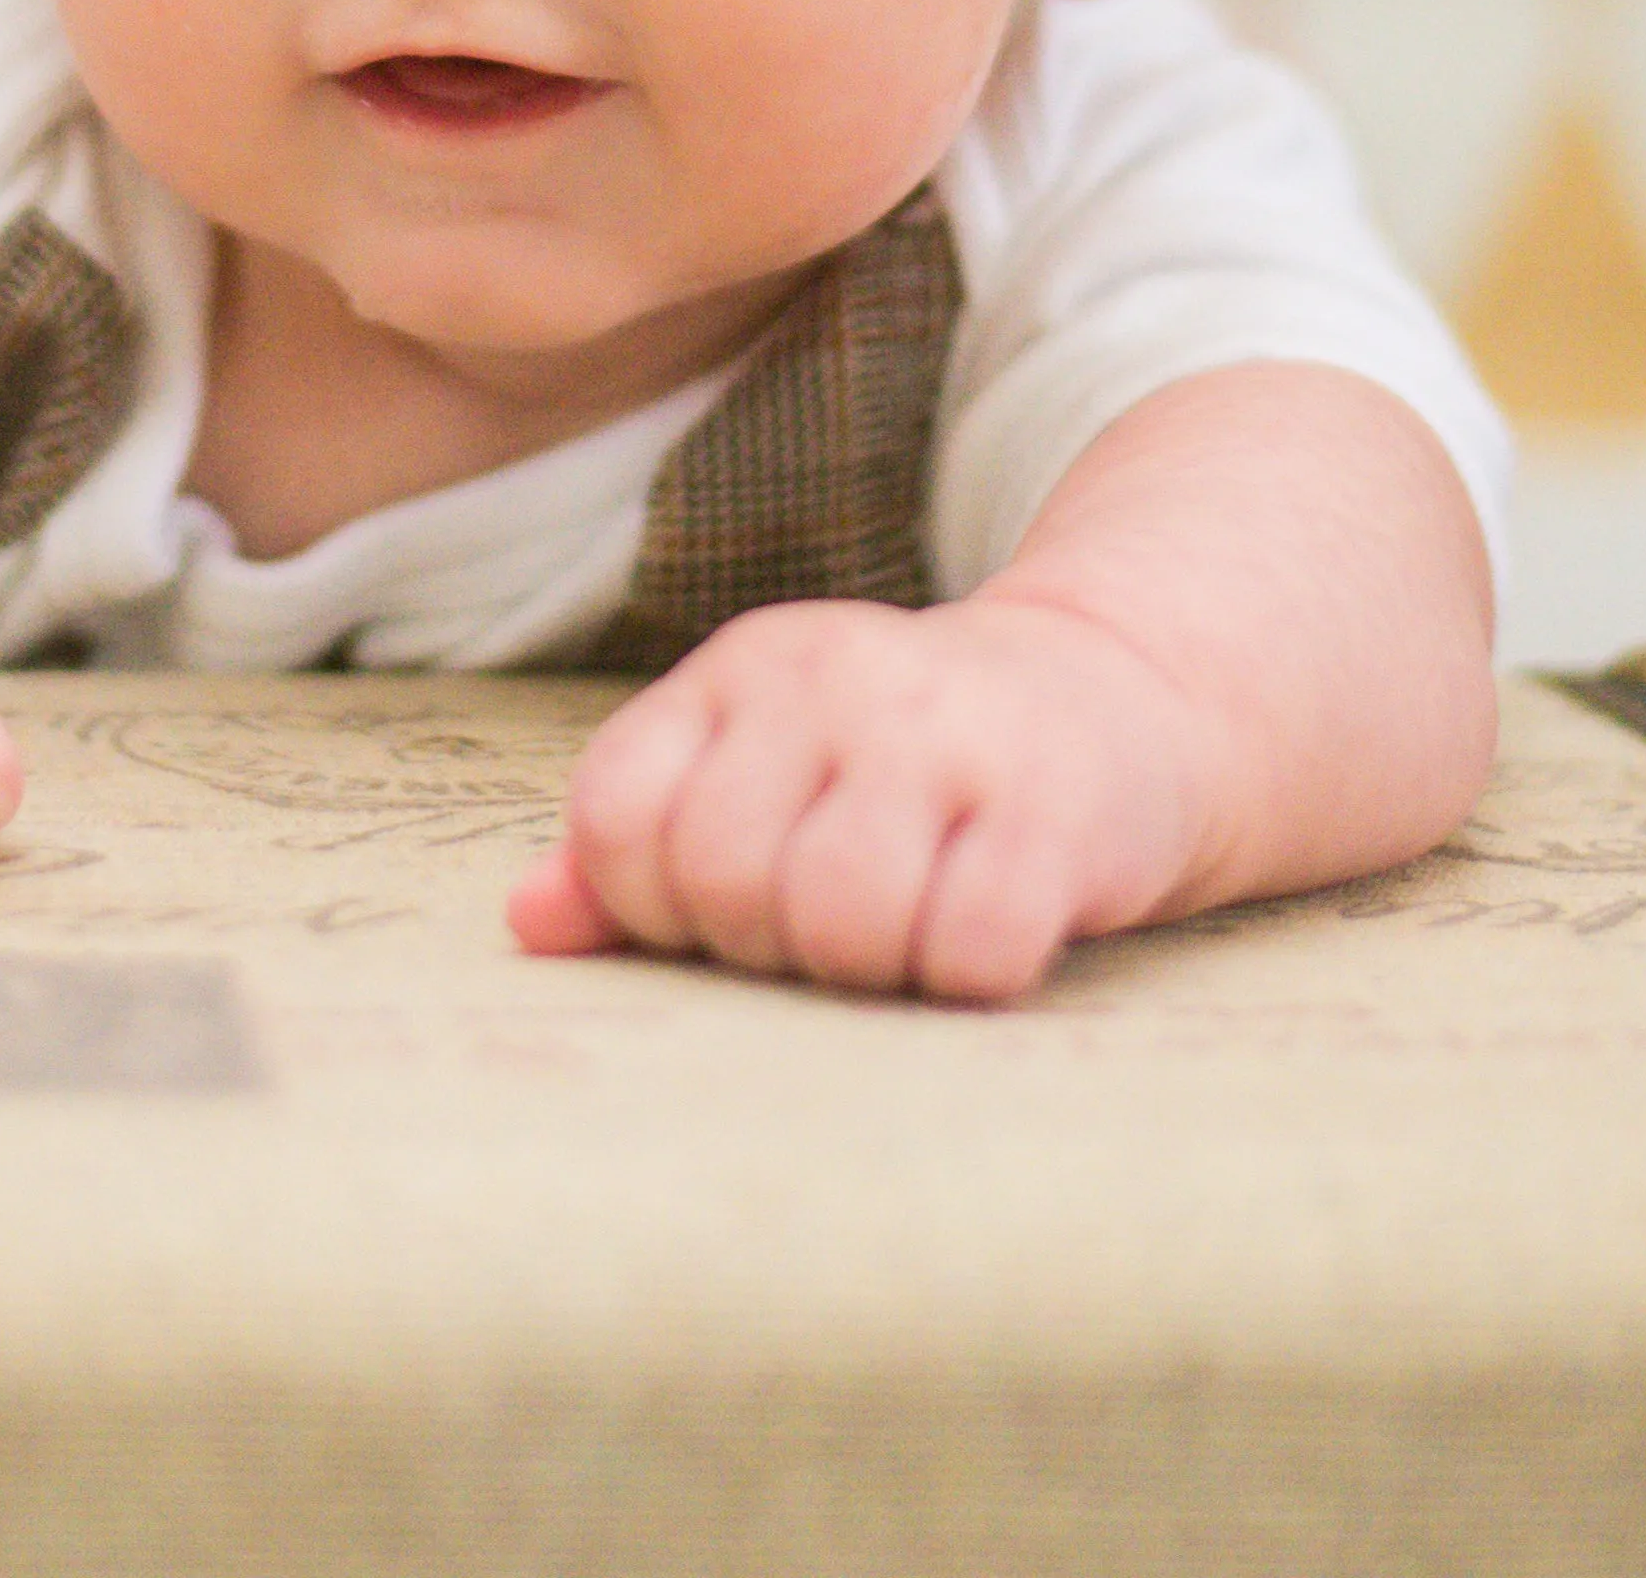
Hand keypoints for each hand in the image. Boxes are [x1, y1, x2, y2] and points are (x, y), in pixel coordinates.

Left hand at [506, 596, 1214, 1001]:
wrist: (1117, 695)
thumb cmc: (902, 765)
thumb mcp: (760, 767)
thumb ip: (635, 846)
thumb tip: (528, 922)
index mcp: (742, 669)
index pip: (619, 816)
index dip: (653, 903)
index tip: (722, 908)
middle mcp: (835, 679)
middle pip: (726, 882)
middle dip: (770, 945)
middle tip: (835, 922)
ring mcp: (948, 735)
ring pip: (842, 922)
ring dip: (874, 970)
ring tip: (911, 927)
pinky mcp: (1055, 807)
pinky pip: (972, 952)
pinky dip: (973, 976)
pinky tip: (993, 929)